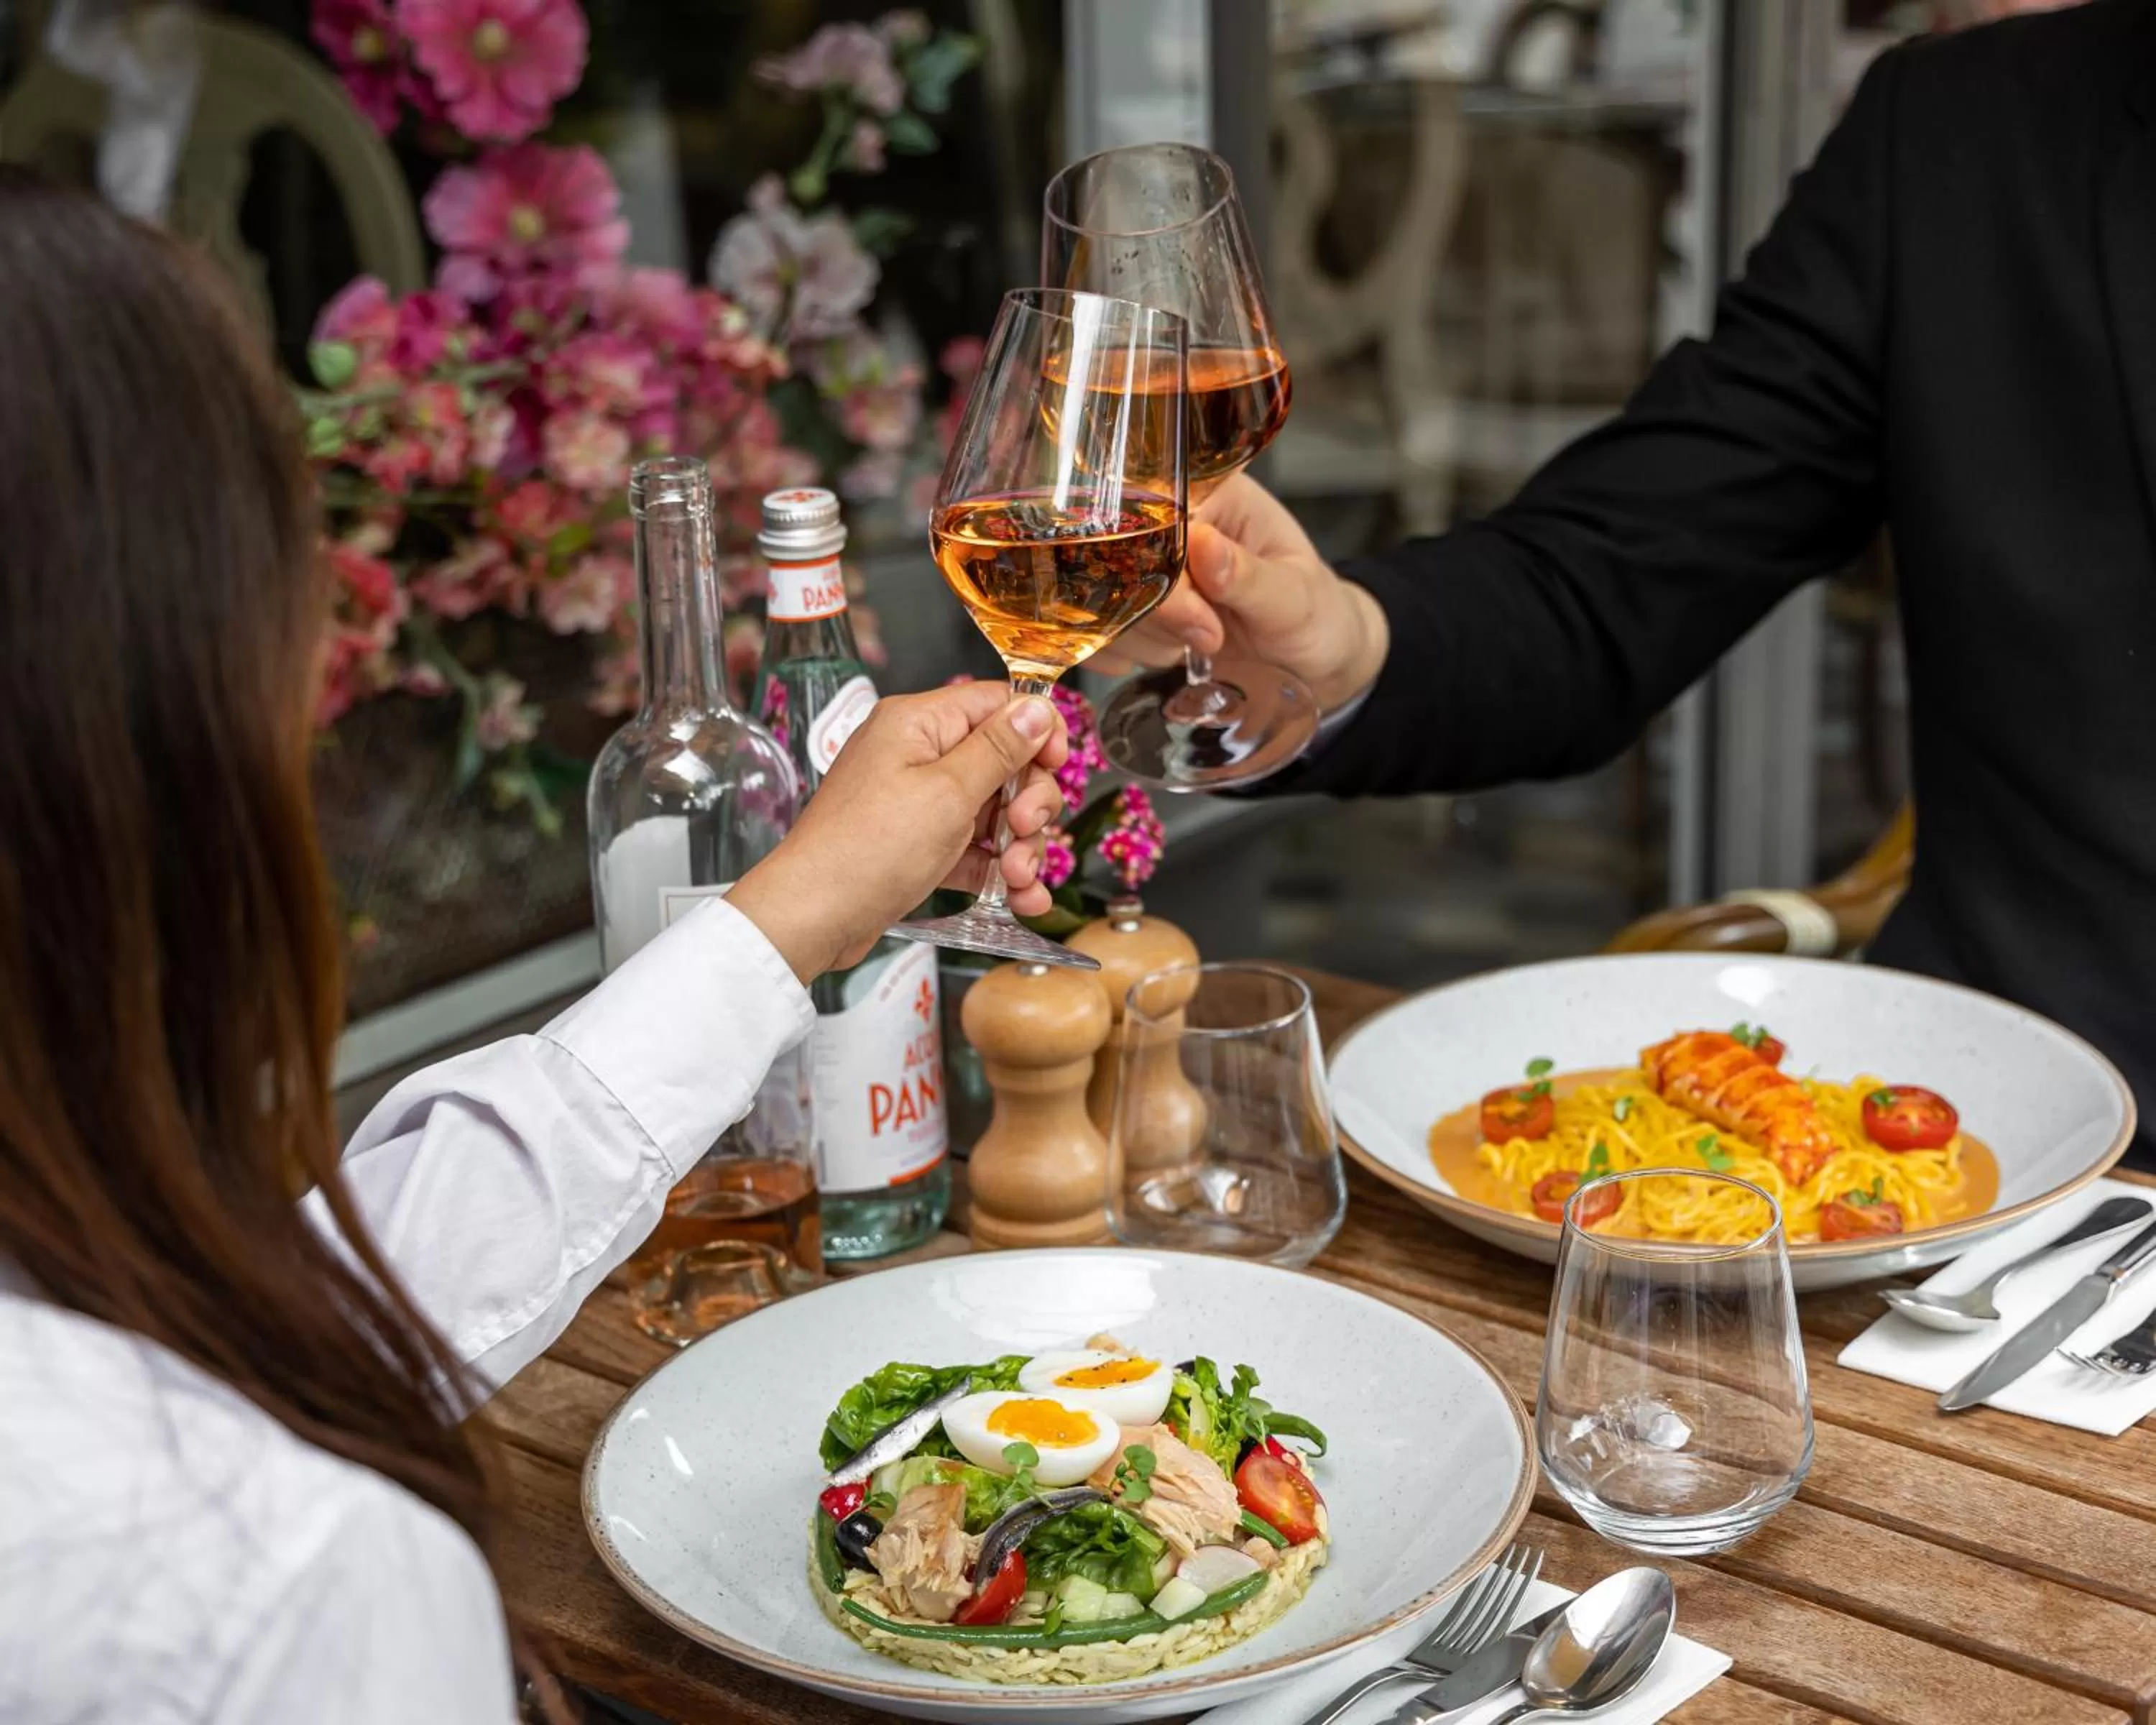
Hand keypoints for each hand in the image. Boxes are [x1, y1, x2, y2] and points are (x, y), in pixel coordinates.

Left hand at [728, 682, 1067, 981]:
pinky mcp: (919, 845)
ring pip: (995, 811)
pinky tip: (1022, 899)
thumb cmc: (866, 849)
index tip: (1058, 764)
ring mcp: (918, 802)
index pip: (996, 703)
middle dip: (1030, 801)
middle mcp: (917, 755)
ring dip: (1020, 846)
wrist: (814, 918)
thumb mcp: (947, 793)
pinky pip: (975, 848)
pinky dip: (1000, 871)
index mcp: (918, 723)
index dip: (1037, 731)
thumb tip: (1037, 708)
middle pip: (1004, 761)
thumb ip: (999, 749)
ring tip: (1020, 880)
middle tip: (1024, 830)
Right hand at [1086, 474, 1388, 712]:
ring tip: (1201, 644)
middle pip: (1115, 561)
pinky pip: (1090, 628)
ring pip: (1098, 599)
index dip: (1165, 578)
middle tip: (1211, 638)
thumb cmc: (1314, 614)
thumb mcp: (1294, 599)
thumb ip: (1249, 576)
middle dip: (1156, 618)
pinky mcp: (1124, 602)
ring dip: (1145, 641)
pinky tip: (1165, 655)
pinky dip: (1120, 654)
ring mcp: (1140, 562)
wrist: (1311, 656)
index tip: (1204, 624)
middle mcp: (1168, 521)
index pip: (1154, 519)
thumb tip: (1202, 544)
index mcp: (1213, 493)